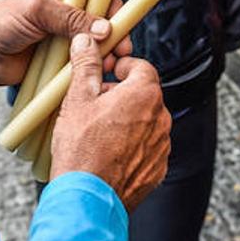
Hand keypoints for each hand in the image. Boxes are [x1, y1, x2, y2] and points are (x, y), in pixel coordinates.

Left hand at [0, 0, 132, 85]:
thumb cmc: (0, 22)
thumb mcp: (37, 11)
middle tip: (122, 50)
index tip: (122, 24)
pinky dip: (90, 66)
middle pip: (98, 19)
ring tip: (108, 65)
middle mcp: (65, 7)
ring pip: (92, 42)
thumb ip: (70, 17)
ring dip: (103, 53)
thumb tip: (104, 28)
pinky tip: (96, 73)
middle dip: (112, 34)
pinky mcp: (59, 56)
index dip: (111, 7)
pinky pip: (80, 60)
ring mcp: (63, 33)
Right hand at [51, 34, 170, 211]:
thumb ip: (87, 65)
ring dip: (128, 120)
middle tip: (95, 104)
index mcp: (144, 94)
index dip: (122, 67)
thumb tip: (87, 41)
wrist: (87, 198)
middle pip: (144, 94)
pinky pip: (147, 148)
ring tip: (99, 131)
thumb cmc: (81, 148)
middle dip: (122, 94)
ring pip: (146, 121)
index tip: (107, 73)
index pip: (141, 66)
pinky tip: (109, 152)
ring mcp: (161, 145)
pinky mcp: (158, 168)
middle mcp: (161, 118)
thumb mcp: (78, 99)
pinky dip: (132, 145)